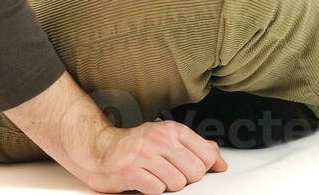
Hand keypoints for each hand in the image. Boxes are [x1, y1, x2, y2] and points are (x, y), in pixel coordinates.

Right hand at [76, 120, 226, 193]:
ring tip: (156, 177)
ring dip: (168, 186)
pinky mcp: (132, 172)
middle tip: (170, 174)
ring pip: (178, 183)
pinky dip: (153, 190)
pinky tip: (145, 182)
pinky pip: (157, 190)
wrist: (98, 150)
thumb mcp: (167, 139)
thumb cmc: (135, 146)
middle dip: (186, 179)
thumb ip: (195, 147)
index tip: (198, 169)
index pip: (207, 154)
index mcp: (173, 130)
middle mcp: (160, 139)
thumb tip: (219, 160)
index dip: (205, 167)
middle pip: (195, 171)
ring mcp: (145, 155)